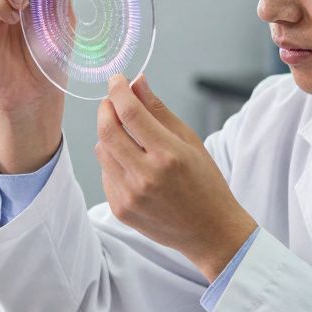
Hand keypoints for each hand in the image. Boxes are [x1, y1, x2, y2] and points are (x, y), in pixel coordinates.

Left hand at [95, 75, 257, 281]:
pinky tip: (133, 164)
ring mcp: (130, 196)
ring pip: (102, 151)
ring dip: (108, 135)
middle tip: (112, 101)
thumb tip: (137, 81)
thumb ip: (159, 110)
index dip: (119, 91)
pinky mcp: (121, 209)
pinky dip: (113, 161)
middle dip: (105, 109)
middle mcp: (146, 176)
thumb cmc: (205, 183)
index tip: (117, 80)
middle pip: (107, 131)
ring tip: (128, 136)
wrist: (210, 231)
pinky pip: (105, 173)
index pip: (131, 113)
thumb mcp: (190, 141)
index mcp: (168, 155)